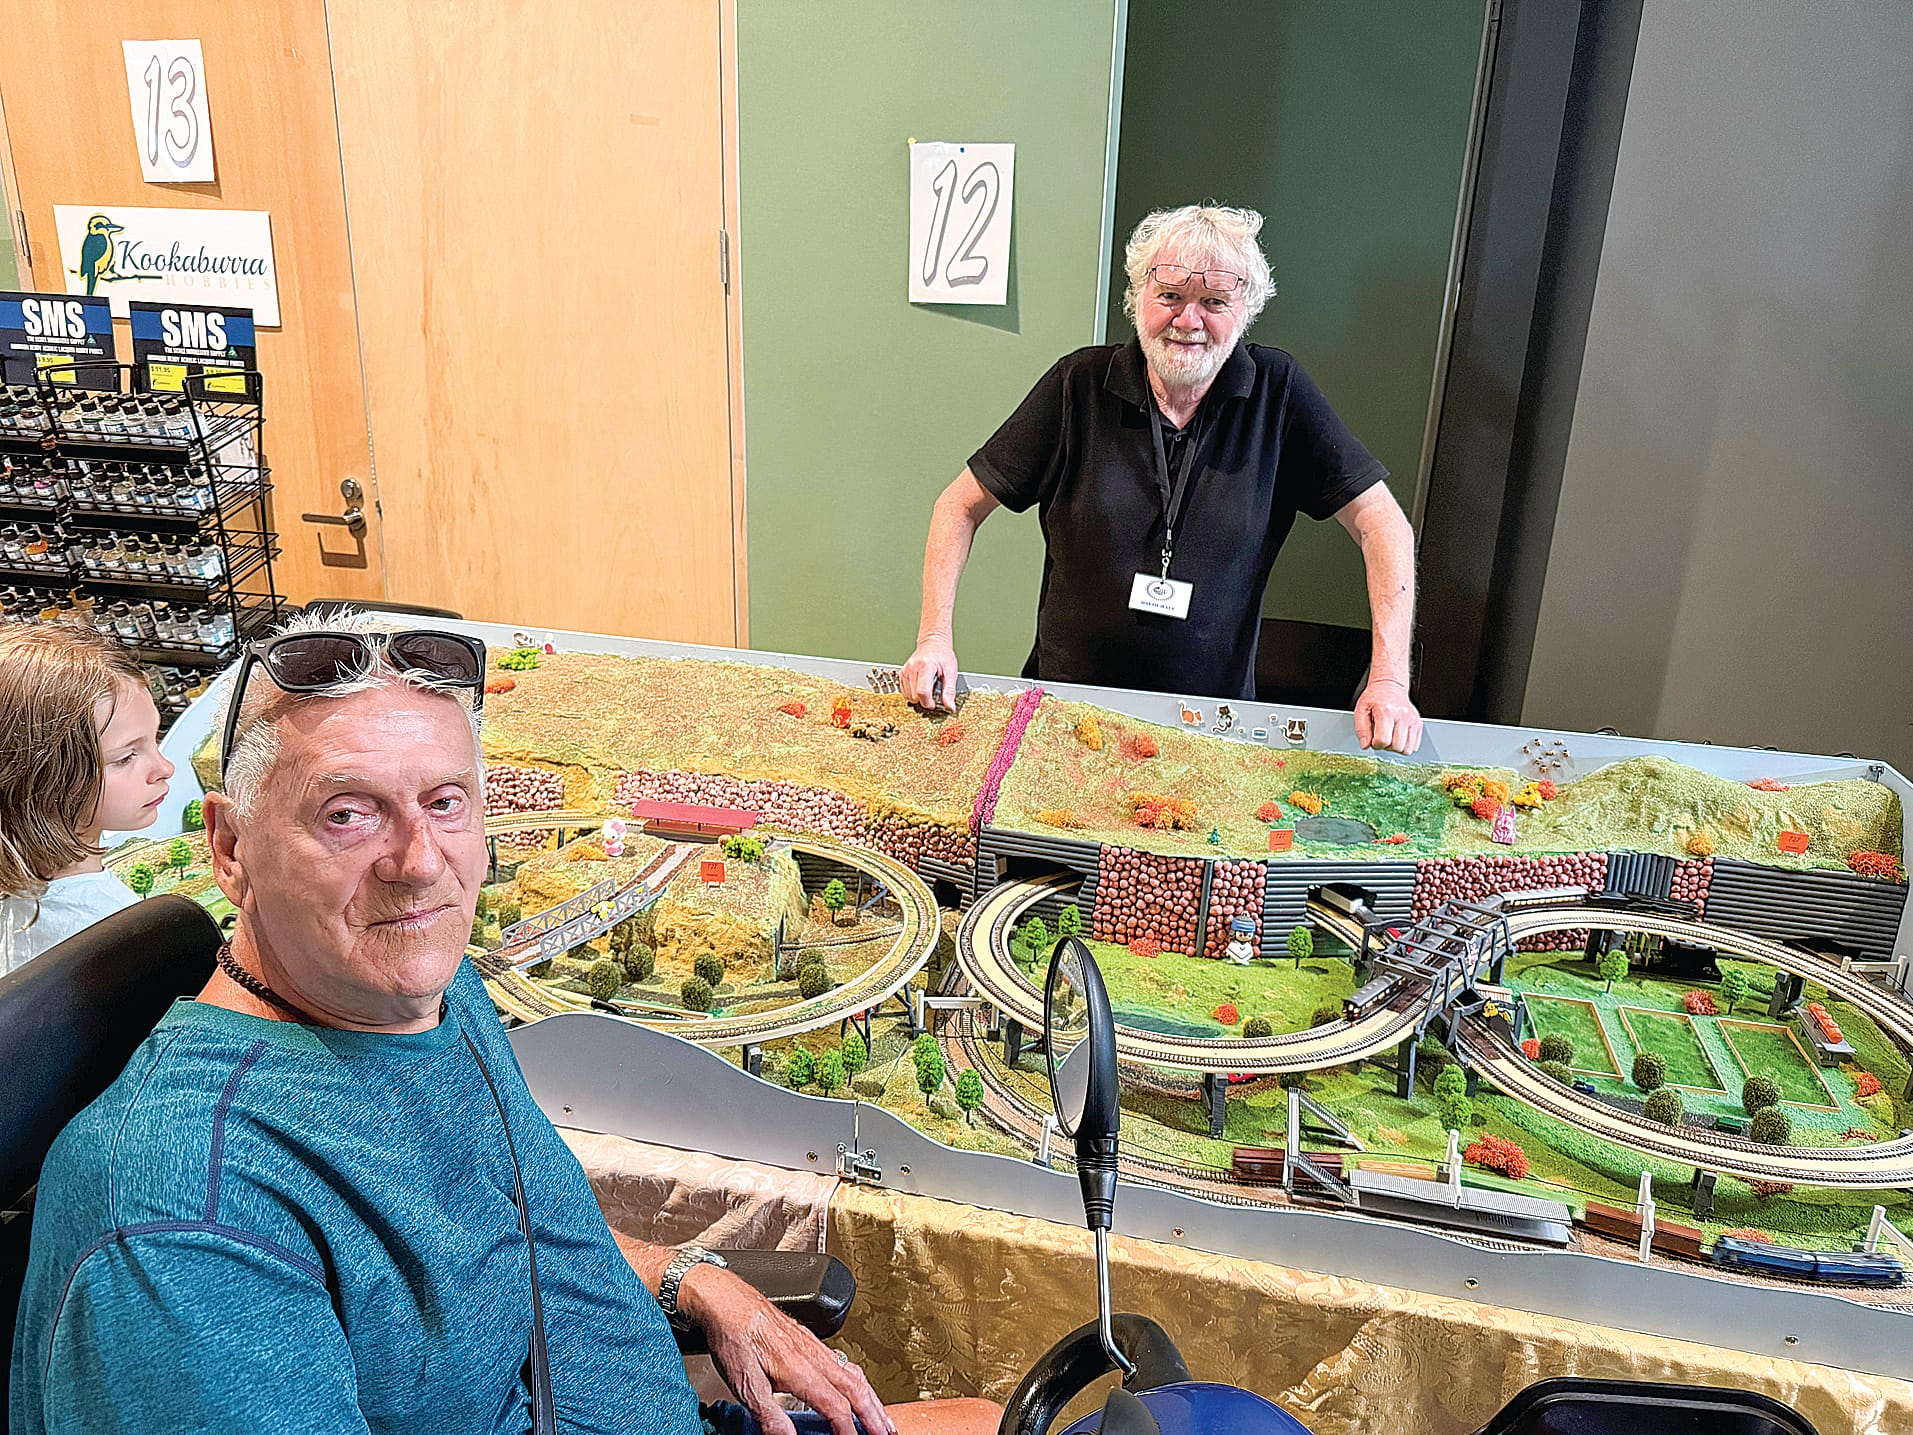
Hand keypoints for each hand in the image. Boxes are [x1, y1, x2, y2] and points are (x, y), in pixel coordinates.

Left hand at [684, 1265, 892, 1434]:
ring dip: (872, 1398)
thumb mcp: (744, 1383)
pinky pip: (844, 1362)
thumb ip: (769, 1414)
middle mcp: (813, 1355)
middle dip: (874, 1414)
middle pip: (855, 1388)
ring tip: (881, 1417)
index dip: (847, 1430)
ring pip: (854, 1373)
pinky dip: (859, 1380)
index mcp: (800, 1368)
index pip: (835, 1406)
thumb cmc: (734, 1336)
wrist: (727, 1300)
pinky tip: (858, 1385)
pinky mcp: (809, 1339)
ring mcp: (814, 1345)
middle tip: (888, 1434)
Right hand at [901, 637, 958, 711]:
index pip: (922, 692)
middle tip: (933, 693)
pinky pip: (904, 692)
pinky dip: (912, 693)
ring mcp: (905, 671)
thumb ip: (949, 691)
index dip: (928, 702)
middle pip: (915, 696)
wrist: (933, 643)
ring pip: (908, 696)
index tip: (934, 704)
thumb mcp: (951, 672)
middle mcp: (912, 668)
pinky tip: (920, 686)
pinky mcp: (902, 674)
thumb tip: (950, 707)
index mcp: (925, 666)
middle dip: (924, 700)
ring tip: (927, 687)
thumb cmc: (943, 656)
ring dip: (918, 697)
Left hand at [1354, 677, 1422, 754]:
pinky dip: (1406, 745)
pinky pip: (1415, 745)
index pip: (1383, 740)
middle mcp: (1402, 716)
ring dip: (1397, 748)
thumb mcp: (1361, 710)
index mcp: (1386, 712)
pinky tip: (1398, 737)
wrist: (1390, 686)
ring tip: (1390, 738)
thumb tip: (1365, 745)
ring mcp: (1412, 720)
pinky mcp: (1418, 723)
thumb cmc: (1375, 697)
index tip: (1373, 739)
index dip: (1375, 744)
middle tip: (1381, 738)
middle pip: (1397, 746)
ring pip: (1408, 748)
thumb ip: (1361, 729)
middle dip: (1387, 747)